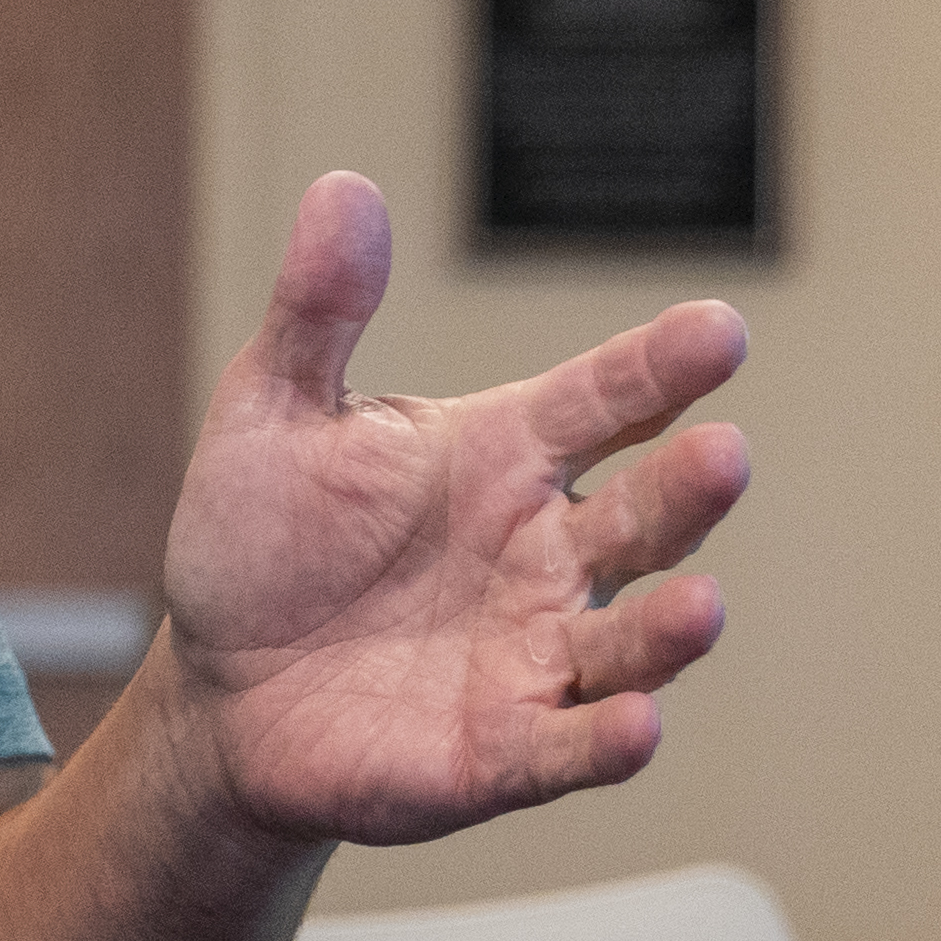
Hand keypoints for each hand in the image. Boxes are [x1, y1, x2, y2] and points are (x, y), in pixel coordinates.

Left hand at [150, 172, 748, 846]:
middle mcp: (543, 553)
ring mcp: (533, 656)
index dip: (663, 367)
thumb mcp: (273, 411)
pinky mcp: (500, 751)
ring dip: (672, 629)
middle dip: (689, 488)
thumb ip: (319, 310)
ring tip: (703, 604)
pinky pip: (566, 749)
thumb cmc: (261, 541)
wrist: (216, 689)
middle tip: (724, 454)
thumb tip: (344, 189)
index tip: (719, 330)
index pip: (607, 400)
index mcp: (503, 456)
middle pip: (643, 517)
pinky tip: (636, 726)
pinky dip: (606, 740)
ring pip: (630, 641)